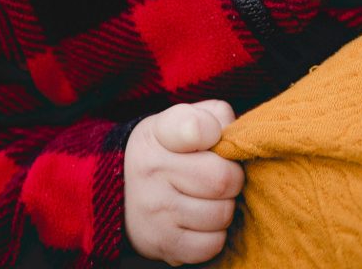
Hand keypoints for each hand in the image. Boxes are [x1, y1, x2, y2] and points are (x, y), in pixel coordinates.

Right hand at [124, 99, 243, 265]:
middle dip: (233, 177)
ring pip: (221, 214)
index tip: (213, 135)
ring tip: (209, 198)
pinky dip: (215, 235)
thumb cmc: (168, 148)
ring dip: (224, 207)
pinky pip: (212, 245)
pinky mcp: (162, 243)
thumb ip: (214, 116)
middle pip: (223, 178)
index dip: (214, 131)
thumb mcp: (181, 119)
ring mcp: (154, 210)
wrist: (123, 188)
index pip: (194, 127)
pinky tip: (201, 221)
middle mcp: (151, 169)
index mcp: (158, 132)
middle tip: (222, 174)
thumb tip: (238, 138)